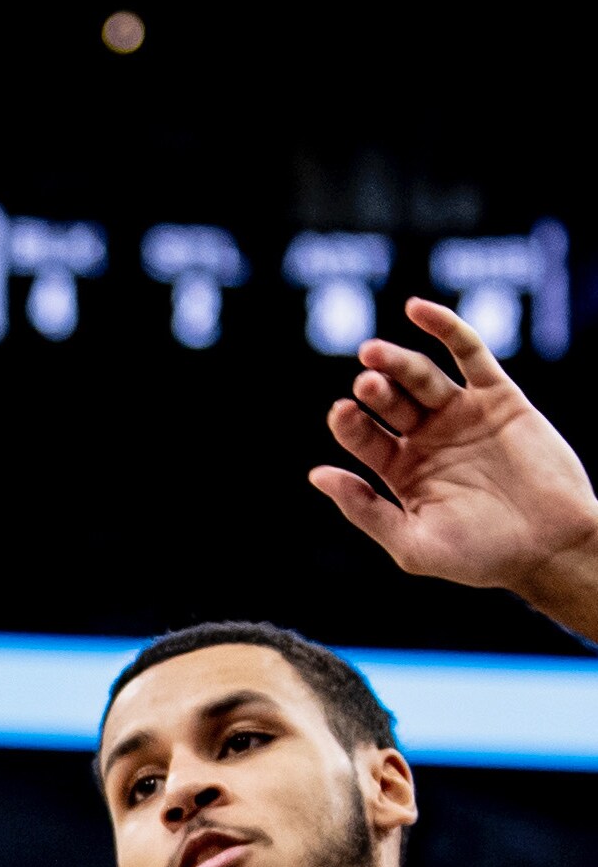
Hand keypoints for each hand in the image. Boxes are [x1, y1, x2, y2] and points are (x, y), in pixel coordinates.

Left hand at [309, 298, 597, 633]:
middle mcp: (426, 438)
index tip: (342, 414)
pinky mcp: (497, 396)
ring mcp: (461, 414)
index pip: (363, 437)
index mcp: (400, 470)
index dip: (349, 423)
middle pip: (389, 402)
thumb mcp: (412, 543)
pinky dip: (446, 328)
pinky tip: (418, 310)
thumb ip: (364, 509)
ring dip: (397, 361)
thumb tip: (317, 475)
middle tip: (364, 385)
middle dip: (374, 390)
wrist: (549, 547)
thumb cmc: (481, 556)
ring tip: (373, 353)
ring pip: (421, 375)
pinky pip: (470, 353)